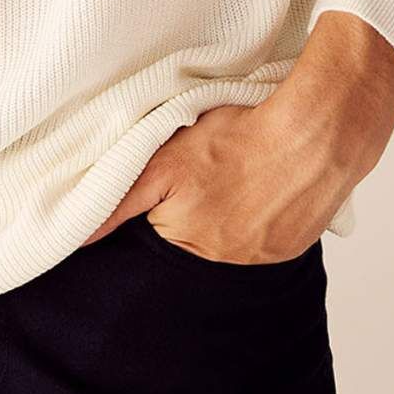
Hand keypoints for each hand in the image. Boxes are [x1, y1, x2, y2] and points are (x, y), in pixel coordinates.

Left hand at [77, 94, 359, 264]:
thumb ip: (121, 199)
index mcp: (179, 231)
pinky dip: (255, 224)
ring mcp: (252, 259)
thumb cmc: (239, 134)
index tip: (157, 201)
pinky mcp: (284, 254)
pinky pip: (257, 247)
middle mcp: (213, 255)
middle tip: (205, 175)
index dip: (151, 210)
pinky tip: (262, 192)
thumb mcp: (167, 157)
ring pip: (221, 243)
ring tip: (236, 179)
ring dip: (222, 219)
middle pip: (184, 239)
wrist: (313, 136)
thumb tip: (80, 238)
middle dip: (187, 212)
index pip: (148, 232)